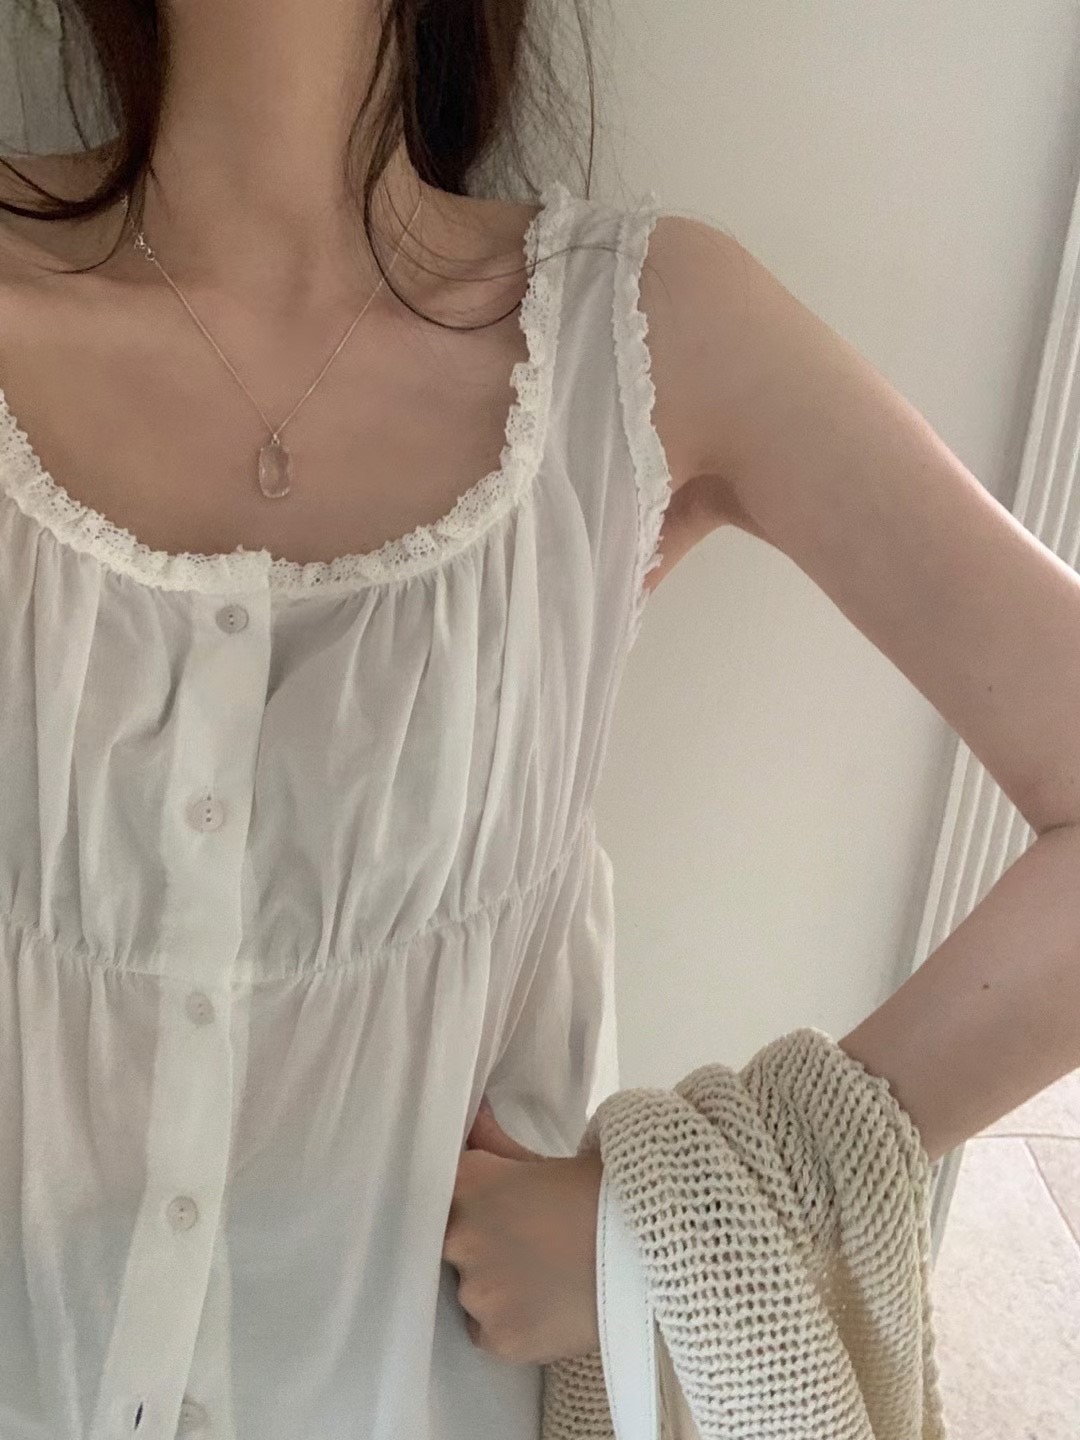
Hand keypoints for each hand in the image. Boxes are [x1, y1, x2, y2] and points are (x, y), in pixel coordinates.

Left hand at [442, 1096, 603, 1364]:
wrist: (653, 1248)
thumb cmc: (600, 1193)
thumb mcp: (544, 1160)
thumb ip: (495, 1144)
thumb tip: (474, 1116)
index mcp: (468, 1184)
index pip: (441, 1190)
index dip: (463, 1199)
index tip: (487, 1207)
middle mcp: (460, 1236)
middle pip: (450, 1241)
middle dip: (478, 1241)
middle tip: (521, 1240)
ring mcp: (478, 1292)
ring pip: (469, 1288)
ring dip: (493, 1283)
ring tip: (540, 1274)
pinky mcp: (498, 1338)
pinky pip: (486, 1330)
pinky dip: (508, 1321)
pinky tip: (542, 1305)